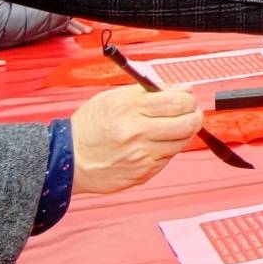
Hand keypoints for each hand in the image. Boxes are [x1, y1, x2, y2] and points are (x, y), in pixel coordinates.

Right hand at [70, 85, 202, 194]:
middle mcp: (137, 132)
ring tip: (170, 128)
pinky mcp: (143, 173)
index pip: (177, 101)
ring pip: (181, 143)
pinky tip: (153, 144)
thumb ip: (148, 92)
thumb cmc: (89, 127)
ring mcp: (141, 156)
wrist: (67, 160)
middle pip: (187, 123)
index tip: (187, 98)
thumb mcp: (113, 98)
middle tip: (191, 113)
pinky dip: (166, 149)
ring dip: (181, 134)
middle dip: (195, 116)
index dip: (188, 99)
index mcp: (129, 108)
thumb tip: (182, 90)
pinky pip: (167, 158)